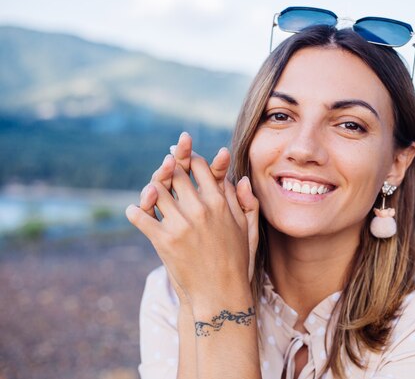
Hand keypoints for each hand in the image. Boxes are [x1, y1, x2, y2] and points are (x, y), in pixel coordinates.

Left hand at [128, 136, 259, 302]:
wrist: (221, 294)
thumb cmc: (236, 261)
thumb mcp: (246, 229)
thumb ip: (244, 202)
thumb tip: (241, 179)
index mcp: (219, 203)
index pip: (200, 167)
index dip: (188, 157)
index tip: (179, 154)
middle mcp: (200, 209)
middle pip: (177, 175)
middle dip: (168, 166)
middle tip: (162, 165)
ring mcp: (181, 224)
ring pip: (157, 192)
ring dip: (150, 188)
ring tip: (149, 190)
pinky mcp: (165, 241)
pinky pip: (142, 218)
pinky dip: (135, 212)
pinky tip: (133, 211)